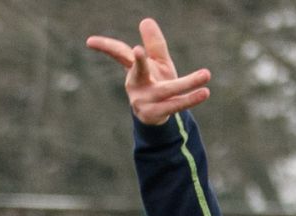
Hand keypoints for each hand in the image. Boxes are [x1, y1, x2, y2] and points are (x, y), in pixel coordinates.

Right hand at [86, 17, 211, 124]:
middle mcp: (135, 86)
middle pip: (139, 71)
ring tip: (206, 74)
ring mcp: (144, 102)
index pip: (119, 54)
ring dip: (187, 84)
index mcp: (133, 70)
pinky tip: (204, 92)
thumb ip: (155, 44)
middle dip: (139, 62)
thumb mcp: (157, 63)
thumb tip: (146, 20)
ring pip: (167, 91)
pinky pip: (175, 105)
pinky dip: (190, 99)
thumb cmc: (157, 84)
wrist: (159, 116)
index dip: (105, 47)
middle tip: (138, 50)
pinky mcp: (156, 115)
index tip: (89, 42)